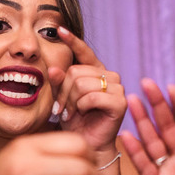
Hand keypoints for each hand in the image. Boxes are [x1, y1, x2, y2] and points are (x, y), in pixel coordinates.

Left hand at [47, 27, 125, 157]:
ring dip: (71, 101)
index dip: (73, 41)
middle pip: (76, 72)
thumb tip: (53, 68)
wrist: (86, 144)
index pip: (85, 51)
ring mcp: (117, 87)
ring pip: (81, 83)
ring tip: (71, 113)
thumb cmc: (75, 121)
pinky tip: (84, 114)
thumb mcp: (62, 98)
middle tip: (61, 108)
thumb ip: (58, 82)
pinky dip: (82, 107)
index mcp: (96, 71)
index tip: (59, 30)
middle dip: (63, 92)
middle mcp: (109, 75)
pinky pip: (92, 96)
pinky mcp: (120, 102)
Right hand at [119, 78, 174, 174]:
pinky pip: (146, 168)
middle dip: (157, 105)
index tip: (172, 87)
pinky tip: (127, 136)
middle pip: (168, 128)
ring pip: (153, 142)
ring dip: (142, 122)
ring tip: (131, 101)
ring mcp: (168, 174)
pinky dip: (136, 153)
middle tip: (146, 83)